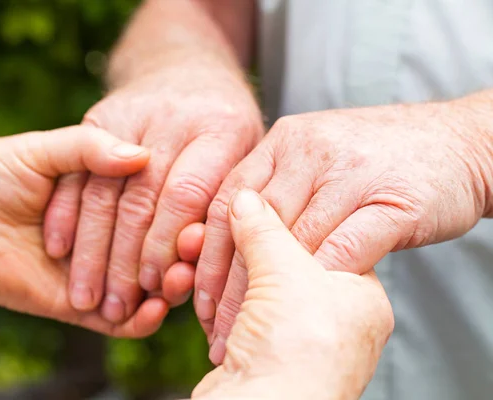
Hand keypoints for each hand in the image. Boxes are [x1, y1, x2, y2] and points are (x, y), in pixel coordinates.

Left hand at [0, 125, 172, 336]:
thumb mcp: (40, 151)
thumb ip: (88, 149)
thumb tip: (143, 155)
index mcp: (107, 194)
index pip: (155, 201)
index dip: (177, 208)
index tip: (197, 207)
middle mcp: (111, 233)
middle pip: (159, 246)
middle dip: (178, 250)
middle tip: (193, 248)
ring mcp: (102, 271)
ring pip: (150, 286)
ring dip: (171, 285)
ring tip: (178, 279)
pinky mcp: (85, 307)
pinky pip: (123, 322)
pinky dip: (144, 319)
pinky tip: (155, 308)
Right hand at [44, 67, 263, 322]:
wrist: (185, 68)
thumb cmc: (224, 128)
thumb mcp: (245, 154)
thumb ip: (226, 199)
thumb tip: (194, 248)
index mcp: (220, 129)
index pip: (188, 194)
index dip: (169, 244)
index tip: (156, 285)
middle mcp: (173, 118)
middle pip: (142, 198)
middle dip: (126, 260)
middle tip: (115, 306)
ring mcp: (131, 114)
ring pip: (105, 191)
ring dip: (93, 249)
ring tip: (87, 295)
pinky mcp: (99, 117)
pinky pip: (78, 170)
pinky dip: (66, 213)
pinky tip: (59, 248)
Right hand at [192, 189, 392, 398]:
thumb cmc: (298, 353)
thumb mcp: (286, 271)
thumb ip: (265, 228)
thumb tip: (244, 196)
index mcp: (360, 296)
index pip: (324, 237)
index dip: (284, 217)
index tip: (255, 198)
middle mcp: (333, 319)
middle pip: (282, 262)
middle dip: (243, 246)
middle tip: (217, 225)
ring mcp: (294, 338)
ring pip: (253, 286)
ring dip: (221, 271)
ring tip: (197, 253)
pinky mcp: (259, 352)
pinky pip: (234, 310)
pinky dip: (215, 298)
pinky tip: (196, 285)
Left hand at [196, 98, 492, 361]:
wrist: (457, 142)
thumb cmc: (376, 158)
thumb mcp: (314, 155)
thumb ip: (273, 186)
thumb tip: (226, 235)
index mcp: (284, 140)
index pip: (228, 199)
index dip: (206, 251)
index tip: (194, 293)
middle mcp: (311, 151)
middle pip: (253, 226)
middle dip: (227, 281)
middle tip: (212, 323)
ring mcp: (351, 174)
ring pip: (292, 244)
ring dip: (266, 294)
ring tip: (246, 329)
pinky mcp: (392, 202)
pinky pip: (345, 249)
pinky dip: (317, 283)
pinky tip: (299, 310)